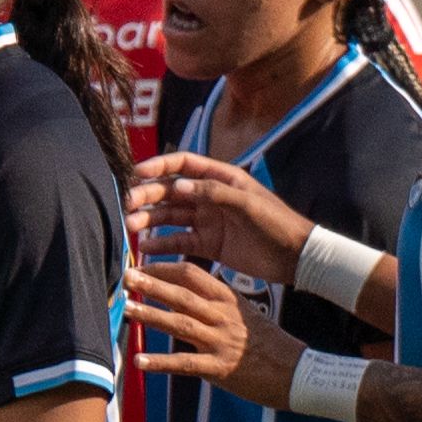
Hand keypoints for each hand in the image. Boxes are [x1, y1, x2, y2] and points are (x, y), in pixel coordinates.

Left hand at [125, 260, 299, 405]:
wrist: (296, 371)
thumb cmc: (266, 342)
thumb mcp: (242, 313)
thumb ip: (213, 303)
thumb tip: (181, 294)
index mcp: (228, 299)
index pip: (192, 275)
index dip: (164, 269)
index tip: (140, 266)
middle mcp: (223, 316)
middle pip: (182, 296)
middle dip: (152, 285)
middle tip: (126, 277)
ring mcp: (221, 341)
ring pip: (180, 324)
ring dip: (151, 317)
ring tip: (126, 310)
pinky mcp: (219, 367)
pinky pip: (185, 363)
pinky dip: (161, 362)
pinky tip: (139, 362)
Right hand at [130, 148, 311, 281]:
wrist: (294, 256)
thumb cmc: (275, 222)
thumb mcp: (246, 203)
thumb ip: (211, 193)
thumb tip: (176, 186)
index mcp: (221, 178)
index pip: (184, 165)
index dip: (159, 166)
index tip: (137, 174)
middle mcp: (210, 197)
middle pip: (171, 191)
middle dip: (148, 196)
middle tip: (128, 205)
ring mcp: (207, 221)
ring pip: (171, 217)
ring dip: (150, 220)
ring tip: (131, 226)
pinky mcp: (208, 244)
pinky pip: (179, 242)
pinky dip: (162, 245)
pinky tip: (144, 248)